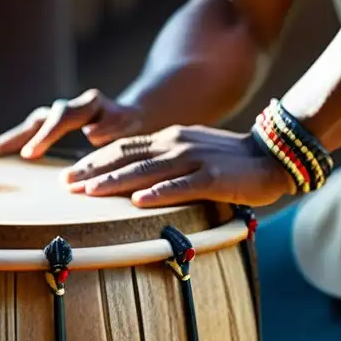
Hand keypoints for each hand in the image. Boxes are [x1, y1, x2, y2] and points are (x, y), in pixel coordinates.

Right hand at [0, 89, 143, 160]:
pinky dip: (7, 148)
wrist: (130, 117)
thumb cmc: (132, 124)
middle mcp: (64, 110)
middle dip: (8, 139)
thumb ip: (114, 126)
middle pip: (33, 123)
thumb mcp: (130, 123)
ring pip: (24, 130)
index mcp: (85, 106)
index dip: (44, 137)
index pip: (60, 119)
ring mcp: (53, 119)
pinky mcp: (48, 131)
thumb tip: (92, 132)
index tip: (28, 155)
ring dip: (2, 143)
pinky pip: (25, 138)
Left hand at [61, 124, 294, 207]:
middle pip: (127, 157)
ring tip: (90, 193)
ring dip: (116, 182)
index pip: (122, 148)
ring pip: (148, 170)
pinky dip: (160, 193)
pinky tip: (139, 202)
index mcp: (168, 138)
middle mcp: (177, 144)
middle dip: (93, 171)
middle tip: (65, 186)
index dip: (93, 160)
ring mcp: (195, 159)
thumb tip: (131, 179)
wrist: (274, 156)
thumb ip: (162, 160)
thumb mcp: (190, 152)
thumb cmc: (229, 161)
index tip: (68, 175)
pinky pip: (183, 186)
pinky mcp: (214, 178)